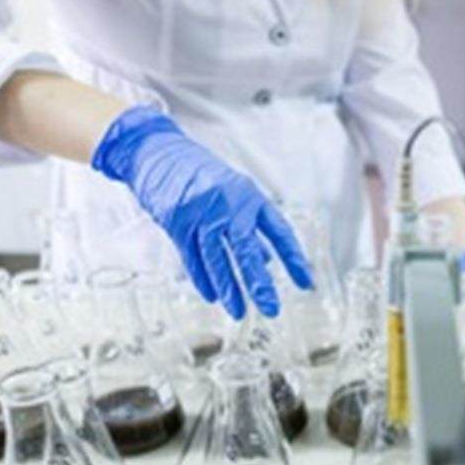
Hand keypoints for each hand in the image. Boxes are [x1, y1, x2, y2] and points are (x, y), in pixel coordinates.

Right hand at [92, 105, 311, 318]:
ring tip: (240, 312)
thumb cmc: (201, 175)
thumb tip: (268, 261)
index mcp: (250, 196)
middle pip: (247, 249)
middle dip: (260, 282)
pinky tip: (213, 297)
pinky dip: (203, 279)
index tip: (306, 284)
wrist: (157, 152)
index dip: (294, 258)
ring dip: (230, 288)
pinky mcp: (177, 221)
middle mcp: (229, 204)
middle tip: (271, 309)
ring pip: (218, 258)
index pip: (279, 231)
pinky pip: (192, 256)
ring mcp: (201, 212)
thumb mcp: (234, 191)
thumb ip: (251, 224)